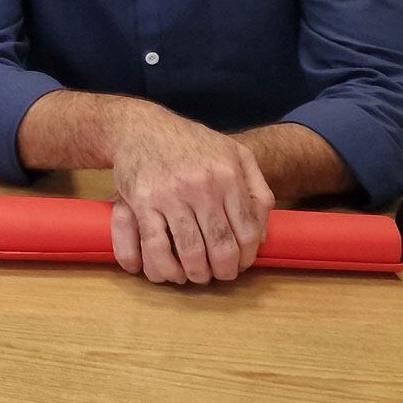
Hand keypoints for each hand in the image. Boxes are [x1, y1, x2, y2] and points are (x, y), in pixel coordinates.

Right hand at [108, 108, 274, 284]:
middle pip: (222, 246)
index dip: (246, 257)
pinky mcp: (142, 201)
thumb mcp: (235, 154)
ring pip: (191, 251)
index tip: (239, 264)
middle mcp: (203, 186)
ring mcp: (170, 194)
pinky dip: (165, 266)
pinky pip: (156, 245)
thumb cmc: (191, 144)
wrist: (141, 126)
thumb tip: (261, 236)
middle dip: (223, 271)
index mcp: (228, 175)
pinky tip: (170, 271)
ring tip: (196, 275)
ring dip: (196, 273)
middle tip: (218, 275)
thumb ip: (257, 191)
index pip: (248, 231)